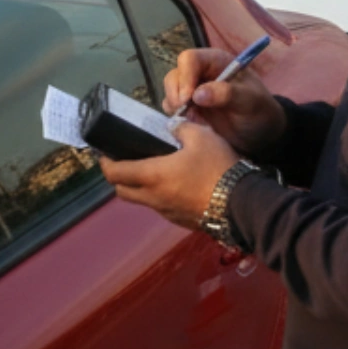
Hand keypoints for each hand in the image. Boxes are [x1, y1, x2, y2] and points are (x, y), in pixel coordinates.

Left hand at [99, 121, 240, 229]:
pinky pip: (161, 208)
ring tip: (153, 171)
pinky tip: (175, 185)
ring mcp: (166, 213)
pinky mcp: (180, 221)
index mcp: (152, 175)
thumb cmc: (217, 167)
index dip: (105, 164)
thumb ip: (181, 128)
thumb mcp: (201, 136)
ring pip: (142, 201)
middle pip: (122, 192)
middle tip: (126, 162)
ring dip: (139, 188)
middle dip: (118, 178)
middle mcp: (153, 198)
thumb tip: (172, 127)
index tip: (105, 154)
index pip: (114, 174)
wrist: (242, 204)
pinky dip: (159, 197)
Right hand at [163, 47, 285, 158]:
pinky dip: (175, 116)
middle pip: (175, 74)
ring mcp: (193, 90)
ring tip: (190, 119)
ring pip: (171, 90)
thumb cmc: (259, 111)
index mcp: (216, 61)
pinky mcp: (189, 107)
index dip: (185, 77)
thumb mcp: (250, 101)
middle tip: (185, 112)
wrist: (261, 134)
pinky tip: (191, 124)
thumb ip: (227, 94)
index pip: (190, 59)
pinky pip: (171, 107)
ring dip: (174, 105)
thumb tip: (198, 94)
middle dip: (176, 93)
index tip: (188, 99)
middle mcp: (201, 72)